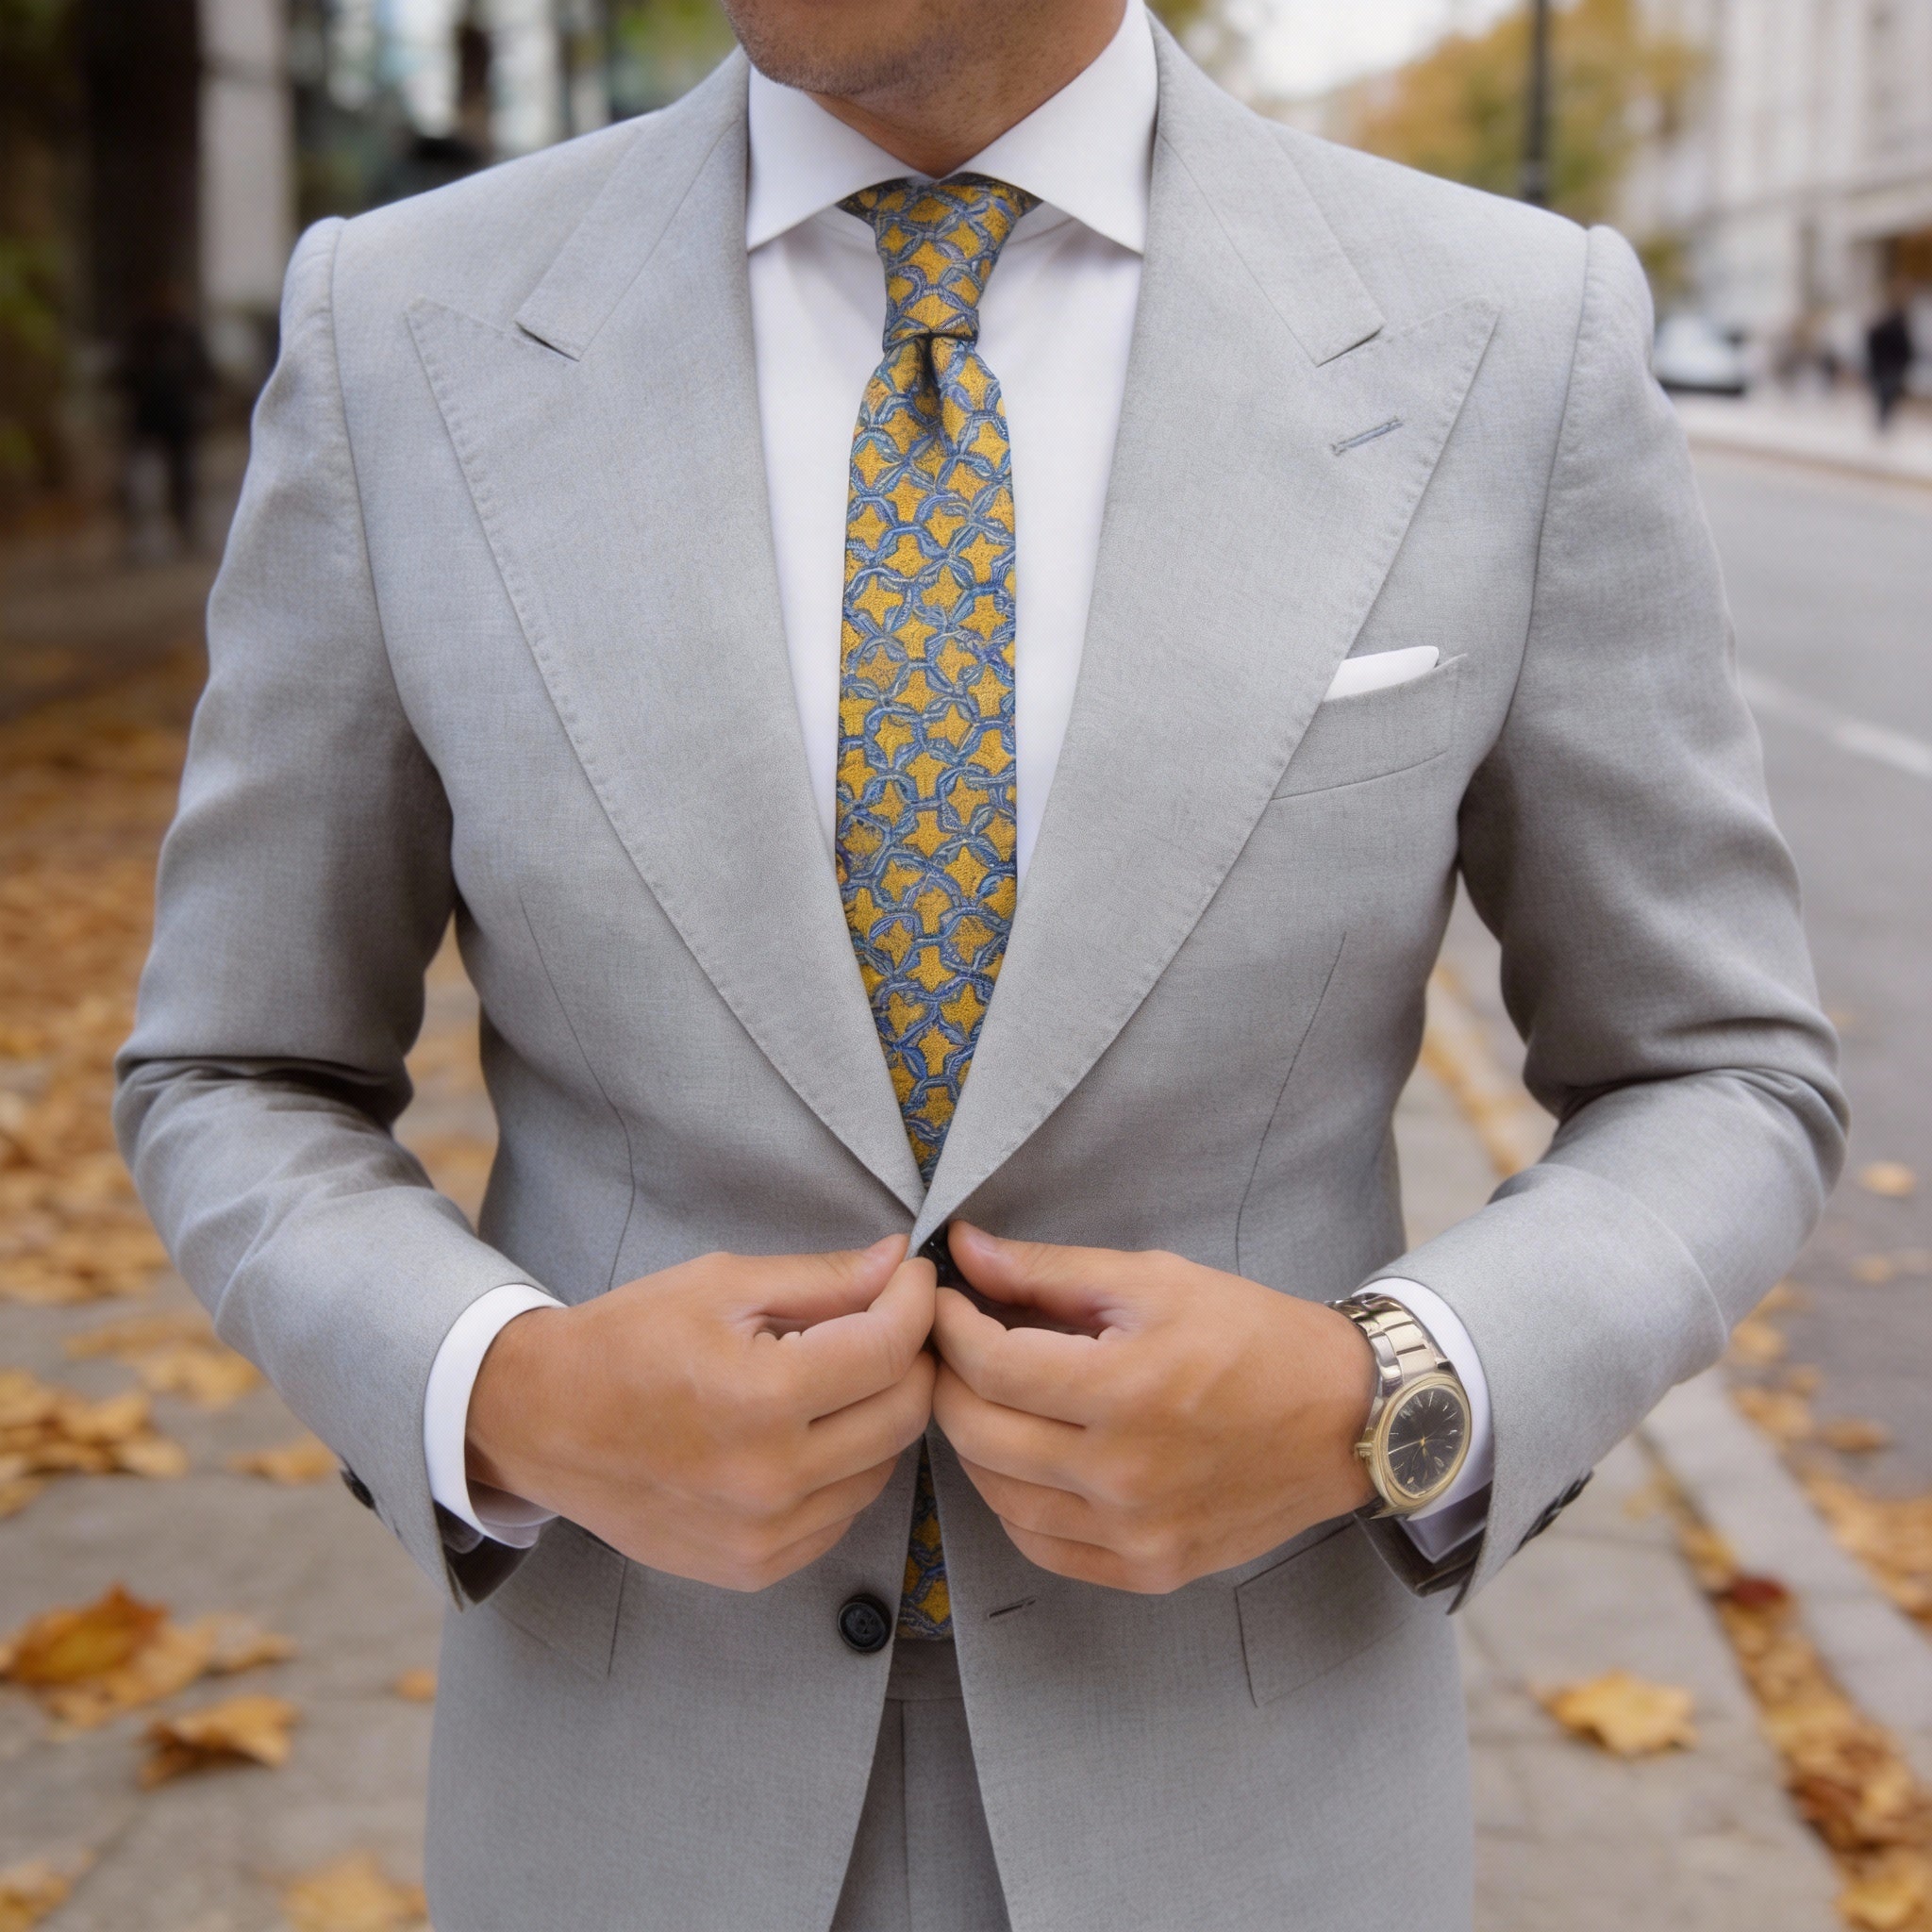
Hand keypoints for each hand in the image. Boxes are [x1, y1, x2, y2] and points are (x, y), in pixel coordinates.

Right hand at [467, 1237, 935, 1590]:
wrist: (543, 1422)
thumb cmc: (628, 1340)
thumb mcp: (722, 1286)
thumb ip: (823, 1279)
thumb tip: (899, 1261)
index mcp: (763, 1399)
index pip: (890, 1350)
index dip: (915, 1302)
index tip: (911, 1277)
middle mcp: (771, 1479)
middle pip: (904, 1413)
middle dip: (911, 1356)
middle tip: (888, 1320)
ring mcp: (765, 1535)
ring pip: (883, 1468)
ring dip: (881, 1413)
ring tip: (841, 1375)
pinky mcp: (756, 1567)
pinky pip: (842, 1513)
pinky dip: (846, 1468)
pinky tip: (810, 1431)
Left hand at [931, 1224, 1375, 1592]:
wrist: (1346, 1419)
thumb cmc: (1254, 1337)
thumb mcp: (1155, 1280)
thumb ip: (1049, 1271)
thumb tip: (965, 1250)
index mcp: (1125, 1390)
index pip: (989, 1365)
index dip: (948, 1326)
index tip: (943, 1301)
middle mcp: (1123, 1474)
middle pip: (977, 1434)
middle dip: (948, 1380)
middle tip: (953, 1346)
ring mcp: (1134, 1534)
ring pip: (996, 1496)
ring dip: (975, 1442)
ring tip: (989, 1396)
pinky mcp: (1148, 1570)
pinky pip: (1040, 1545)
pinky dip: (1014, 1501)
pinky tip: (1026, 1458)